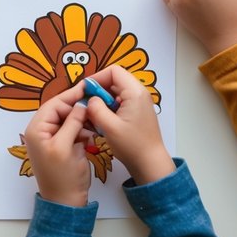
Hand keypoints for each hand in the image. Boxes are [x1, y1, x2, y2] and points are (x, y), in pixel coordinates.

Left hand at [23, 87, 93, 206]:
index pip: (53, 105)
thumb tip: (81, 104)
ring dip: (81, 119)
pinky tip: (92, 134)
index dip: (70, 97)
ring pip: (68, 119)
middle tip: (95, 103)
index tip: (88, 89)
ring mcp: (52, 139)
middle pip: (61, 110)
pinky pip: (72, 130)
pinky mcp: (63, 146)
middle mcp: (42, 132)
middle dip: (77, 108)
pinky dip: (82, 130)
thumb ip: (72, 122)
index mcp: (37, 130)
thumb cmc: (63, 177)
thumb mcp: (66, 147)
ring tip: (95, 121)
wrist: (66, 204)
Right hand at [84, 67, 173, 186]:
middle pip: (115, 80)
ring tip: (93, 113)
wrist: (151, 165)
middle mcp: (139, 92)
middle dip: (98, 89)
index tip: (85, 91)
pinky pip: (121, 101)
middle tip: (86, 103)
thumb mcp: (109, 127)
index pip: (113, 71)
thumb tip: (89, 100)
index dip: (97, 78)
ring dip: (103, 99)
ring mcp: (140, 102)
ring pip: (116, 91)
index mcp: (134, 91)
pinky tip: (102, 120)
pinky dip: (110, 107)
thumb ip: (96, 108)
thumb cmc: (131, 145)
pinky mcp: (138, 112)